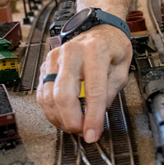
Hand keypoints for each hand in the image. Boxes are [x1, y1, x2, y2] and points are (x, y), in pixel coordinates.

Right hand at [37, 25, 132, 140]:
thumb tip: (96, 116)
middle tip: (81, 132)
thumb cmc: (112, 48)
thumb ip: (110, 93)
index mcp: (95, 51)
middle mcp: (71, 52)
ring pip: (48, 96)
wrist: (100, 30)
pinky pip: (41, 93)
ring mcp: (54, 58)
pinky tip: (62, 116)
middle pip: (63, 94)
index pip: (93, 90)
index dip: (92, 117)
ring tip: (73, 125)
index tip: (93, 134)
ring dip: (59, 118)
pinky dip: (50, 110)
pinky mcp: (45, 66)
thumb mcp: (122, 69)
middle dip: (71, 120)